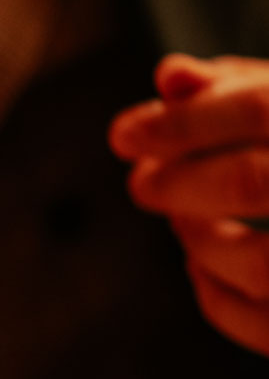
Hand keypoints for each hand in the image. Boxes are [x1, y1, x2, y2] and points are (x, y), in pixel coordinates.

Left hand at [110, 53, 268, 354]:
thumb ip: (245, 85)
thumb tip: (168, 76)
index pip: (262, 106)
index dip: (182, 121)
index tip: (124, 135)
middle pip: (254, 180)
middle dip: (179, 181)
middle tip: (141, 181)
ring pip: (263, 265)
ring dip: (200, 240)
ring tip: (180, 219)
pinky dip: (220, 302)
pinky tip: (199, 268)